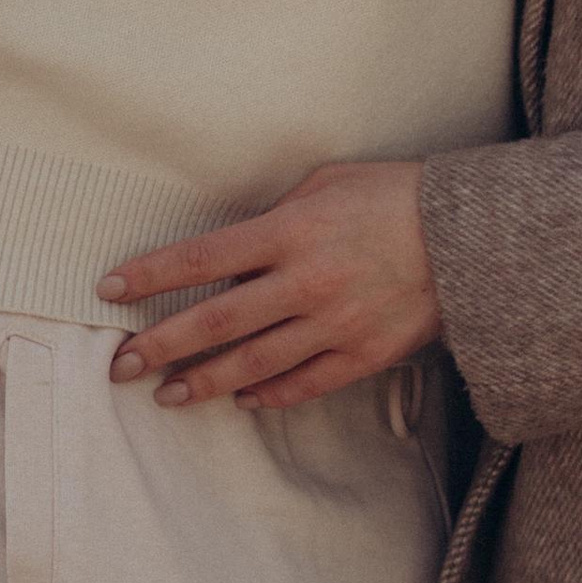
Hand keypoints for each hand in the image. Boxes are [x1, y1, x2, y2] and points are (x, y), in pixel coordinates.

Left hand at [100, 161, 440, 409]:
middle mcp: (306, 281)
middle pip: (214, 321)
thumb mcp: (327, 183)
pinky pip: (304, 383)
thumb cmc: (394, 196)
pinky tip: (241, 399)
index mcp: (291, 230)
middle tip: (120, 365)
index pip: (202, 258)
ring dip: (202, 382)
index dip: (150, 275)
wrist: (472, 236)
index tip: (109, 288)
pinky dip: (268, 394)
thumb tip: (233, 253)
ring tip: (166, 395)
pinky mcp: (364, 353)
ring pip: (252, 364)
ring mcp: (335, 323)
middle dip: (159, 345)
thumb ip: (275, 216)